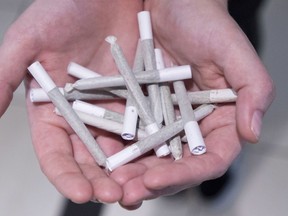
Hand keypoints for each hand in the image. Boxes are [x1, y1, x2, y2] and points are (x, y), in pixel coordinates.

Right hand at [0, 0, 142, 203]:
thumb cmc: (69, 7)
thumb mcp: (31, 37)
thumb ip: (5, 72)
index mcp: (54, 110)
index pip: (56, 153)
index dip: (66, 176)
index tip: (80, 193)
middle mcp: (84, 116)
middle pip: (91, 159)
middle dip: (101, 181)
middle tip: (115, 197)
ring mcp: (113, 110)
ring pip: (121, 150)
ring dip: (128, 172)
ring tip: (139, 188)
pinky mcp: (139, 100)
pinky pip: (146, 128)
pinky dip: (151, 146)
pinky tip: (160, 160)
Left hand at [110, 0, 274, 208]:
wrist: (171, 4)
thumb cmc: (204, 21)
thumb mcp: (233, 51)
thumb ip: (252, 89)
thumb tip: (251, 132)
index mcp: (219, 118)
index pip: (210, 159)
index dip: (187, 174)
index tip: (159, 180)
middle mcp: (192, 125)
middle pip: (176, 166)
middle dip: (154, 183)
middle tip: (129, 194)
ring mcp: (164, 120)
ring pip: (151, 157)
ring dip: (132, 174)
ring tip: (112, 185)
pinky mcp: (142, 110)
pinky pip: (130, 135)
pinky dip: (119, 150)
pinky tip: (104, 160)